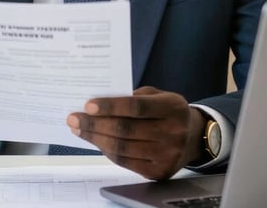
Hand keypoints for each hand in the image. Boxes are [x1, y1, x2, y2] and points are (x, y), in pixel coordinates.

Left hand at [66, 86, 205, 180]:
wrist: (192, 138)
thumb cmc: (166, 110)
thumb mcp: (157, 95)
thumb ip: (133, 97)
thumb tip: (98, 104)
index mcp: (173, 107)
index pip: (137, 107)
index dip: (110, 106)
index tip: (87, 105)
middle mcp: (173, 132)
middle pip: (126, 130)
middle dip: (95, 124)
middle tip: (73, 119)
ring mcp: (167, 155)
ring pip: (122, 148)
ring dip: (96, 139)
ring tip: (79, 130)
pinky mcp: (159, 172)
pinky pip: (125, 162)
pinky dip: (106, 151)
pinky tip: (95, 141)